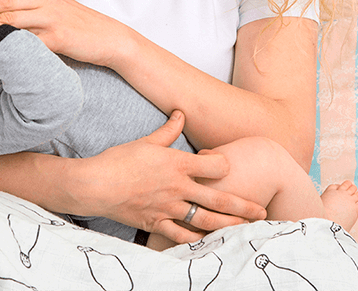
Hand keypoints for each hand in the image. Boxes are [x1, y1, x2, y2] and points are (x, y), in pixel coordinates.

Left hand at [0, 0, 126, 66]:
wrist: (107, 37)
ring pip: (12, 21)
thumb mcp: (53, 5)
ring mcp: (50, 20)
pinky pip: (27, 43)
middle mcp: (44, 0)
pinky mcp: (56, 39)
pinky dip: (10, 49)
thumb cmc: (77, 22)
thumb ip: (28, 4)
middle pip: (5, 0)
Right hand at [80, 111, 265, 243]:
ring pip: (205, 221)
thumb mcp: (146, 140)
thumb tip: (180, 114)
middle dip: (242, 206)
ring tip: (243, 229)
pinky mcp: (156, 223)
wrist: (96, 184)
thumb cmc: (120, 159)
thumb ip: (168, 131)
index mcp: (178, 164)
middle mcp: (178, 188)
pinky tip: (209, 242)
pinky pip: (181, 236)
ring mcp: (168, 208)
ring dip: (227, 225)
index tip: (226, 167)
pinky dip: (197, 240)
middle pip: (218, 199)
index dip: (225, 165)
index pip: (216, 166)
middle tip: (261, 212)